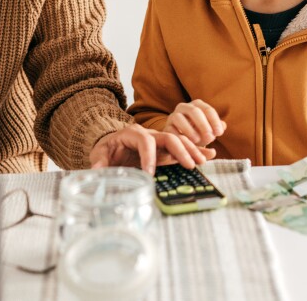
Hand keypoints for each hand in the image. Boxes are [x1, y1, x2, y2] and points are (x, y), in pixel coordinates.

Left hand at [89, 124, 215, 174]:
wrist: (112, 144)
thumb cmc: (107, 148)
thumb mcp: (100, 152)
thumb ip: (99, 161)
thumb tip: (97, 170)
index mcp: (132, 133)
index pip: (144, 141)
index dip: (148, 156)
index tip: (150, 173)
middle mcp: (148, 134)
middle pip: (167, 137)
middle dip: (179, 150)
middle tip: (190, 165)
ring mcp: (158, 141)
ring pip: (178, 141)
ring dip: (191, 150)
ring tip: (203, 161)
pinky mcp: (164, 149)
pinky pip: (181, 148)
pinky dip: (195, 151)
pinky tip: (209, 154)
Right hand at [163, 99, 226, 146]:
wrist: (182, 142)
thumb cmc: (199, 134)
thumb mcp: (209, 132)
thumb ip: (215, 130)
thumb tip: (223, 126)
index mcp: (197, 105)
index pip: (208, 110)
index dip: (214, 121)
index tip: (219, 133)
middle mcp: (184, 107)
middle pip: (194, 111)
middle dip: (203, 124)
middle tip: (210, 137)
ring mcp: (173, 116)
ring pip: (179, 118)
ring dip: (189, 129)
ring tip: (197, 140)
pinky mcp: (166, 127)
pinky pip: (170, 130)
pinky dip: (178, 137)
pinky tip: (185, 145)